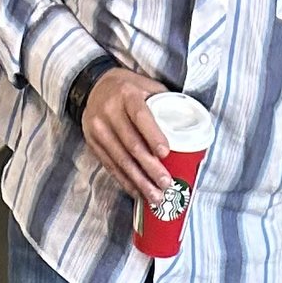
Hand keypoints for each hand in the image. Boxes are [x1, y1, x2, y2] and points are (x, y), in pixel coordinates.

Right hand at [79, 66, 174, 207]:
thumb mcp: (146, 86)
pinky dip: (125, 181)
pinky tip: (138, 192)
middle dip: (150, 168)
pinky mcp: (93, 143)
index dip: (153, 136)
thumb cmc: (129, 89)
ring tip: (155, 196)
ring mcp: (98, 128)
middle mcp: (109, 111)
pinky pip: (110, 166)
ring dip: (139, 181)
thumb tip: (189, 125)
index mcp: (127, 94)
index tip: (165, 154)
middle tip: (166, 184)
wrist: (95, 87)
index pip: (141, 117)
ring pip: (121, 160)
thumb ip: (163, 103)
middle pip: (132, 144)